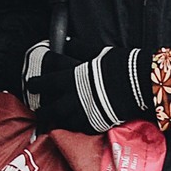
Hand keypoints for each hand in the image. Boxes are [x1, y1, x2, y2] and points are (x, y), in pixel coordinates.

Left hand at [26, 43, 152, 132]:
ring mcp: (85, 113)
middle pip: (52, 109)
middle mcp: (74, 99)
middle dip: (43, 110)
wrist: (140, 82)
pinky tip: (74, 126)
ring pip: (65, 121)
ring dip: (58, 120)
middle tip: (39, 110)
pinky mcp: (98, 123)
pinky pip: (82, 128)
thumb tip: (68, 42)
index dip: (37, 84)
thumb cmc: (119, 64)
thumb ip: (80, 49)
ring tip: (55, 120)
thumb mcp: (97, 52)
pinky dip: (76, 127)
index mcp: (72, 79)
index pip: (47, 83)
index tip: (31, 85)